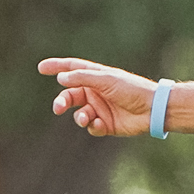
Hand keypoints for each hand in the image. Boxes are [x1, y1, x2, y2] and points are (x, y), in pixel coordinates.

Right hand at [38, 57, 157, 136]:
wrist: (152, 110)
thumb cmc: (132, 89)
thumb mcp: (106, 80)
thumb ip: (83, 78)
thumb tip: (61, 78)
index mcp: (97, 77)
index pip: (73, 69)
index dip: (57, 67)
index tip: (41, 67)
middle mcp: (96, 92)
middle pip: (71, 95)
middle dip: (62, 101)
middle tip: (58, 108)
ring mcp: (100, 109)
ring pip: (79, 113)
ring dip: (79, 116)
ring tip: (86, 117)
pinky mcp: (106, 125)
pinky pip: (91, 126)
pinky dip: (92, 126)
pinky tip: (100, 124)